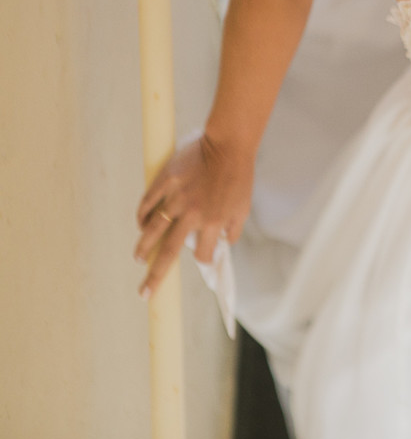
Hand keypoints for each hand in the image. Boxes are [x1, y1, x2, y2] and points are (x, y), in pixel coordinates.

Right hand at [134, 130, 253, 298]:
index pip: (202, 253)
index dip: (203, 259)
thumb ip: (233, 229)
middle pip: (168, 251)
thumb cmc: (239, 177)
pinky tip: (140, 223)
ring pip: (152, 229)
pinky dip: (142, 216)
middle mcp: (192, 214)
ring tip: (139, 258)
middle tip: (145, 292)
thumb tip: (224, 244)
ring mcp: (176, 198)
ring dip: (143, 246)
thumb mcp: (243, 207)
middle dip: (155, 275)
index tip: (202, 259)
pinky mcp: (165, 181)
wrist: (228, 146)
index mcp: (213, 222)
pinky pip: (147, 203)